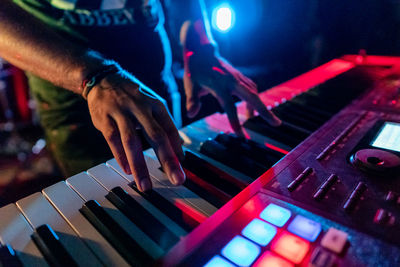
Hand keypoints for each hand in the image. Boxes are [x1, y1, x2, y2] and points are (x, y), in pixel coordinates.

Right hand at [87, 70, 184, 191]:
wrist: (102, 77)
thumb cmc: (132, 96)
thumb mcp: (151, 104)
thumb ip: (163, 125)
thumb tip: (179, 149)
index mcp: (156, 104)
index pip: (170, 129)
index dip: (177, 148)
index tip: (183, 166)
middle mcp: (141, 107)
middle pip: (157, 136)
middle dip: (168, 160)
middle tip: (177, 180)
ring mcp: (122, 112)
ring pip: (132, 141)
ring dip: (140, 166)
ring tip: (146, 186)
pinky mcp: (104, 118)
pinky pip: (113, 139)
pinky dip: (120, 156)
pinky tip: (128, 170)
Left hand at [184, 51, 280, 135]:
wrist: (201, 52)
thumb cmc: (195, 71)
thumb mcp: (190, 86)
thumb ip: (192, 101)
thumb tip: (190, 114)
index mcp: (219, 85)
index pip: (229, 106)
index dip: (235, 121)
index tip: (240, 135)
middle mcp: (232, 81)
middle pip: (253, 98)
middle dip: (265, 112)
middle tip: (277, 124)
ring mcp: (238, 78)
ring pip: (255, 93)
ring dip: (261, 107)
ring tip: (265, 120)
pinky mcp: (240, 76)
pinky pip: (252, 88)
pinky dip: (255, 99)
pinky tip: (252, 109)